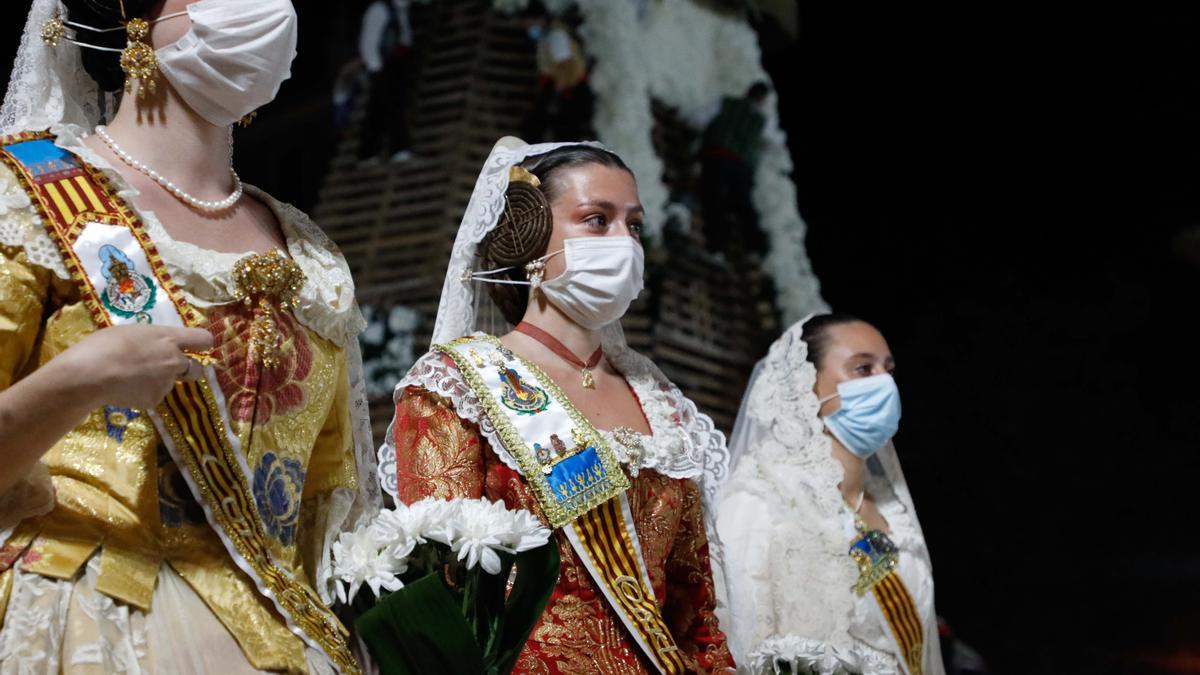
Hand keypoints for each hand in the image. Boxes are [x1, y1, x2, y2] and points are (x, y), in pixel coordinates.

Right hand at [56, 324, 213, 410]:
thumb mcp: (131, 332)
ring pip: (171, 383)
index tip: (198, 346)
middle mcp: (175, 360)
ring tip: (131, 378)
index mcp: (169, 338)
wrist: (90, 374)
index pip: (203, 339)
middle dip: (188, 369)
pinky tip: (124, 389)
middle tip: (169, 369)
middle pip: (196, 368)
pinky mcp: (155, 400)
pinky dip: (143, 394)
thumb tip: (153, 346)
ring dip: (159, 381)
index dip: (203, 343)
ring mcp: (167, 382)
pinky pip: (153, 396)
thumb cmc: (104, 345)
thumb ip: (150, 340)